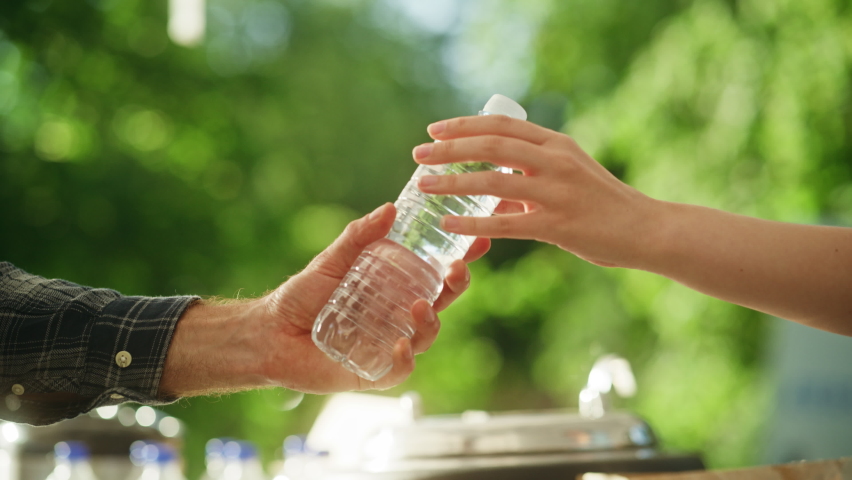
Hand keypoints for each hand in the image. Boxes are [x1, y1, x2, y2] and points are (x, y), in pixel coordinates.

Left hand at [159, 203, 489, 396]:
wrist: (270, 333)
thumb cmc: (302, 296)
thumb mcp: (332, 260)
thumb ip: (359, 236)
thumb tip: (389, 208)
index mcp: (394, 288)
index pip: (435, 273)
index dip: (459, 259)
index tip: (477, 242)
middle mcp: (397, 315)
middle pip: (440, 303)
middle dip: (457, 286)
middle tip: (457, 269)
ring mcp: (388, 343)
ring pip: (426, 336)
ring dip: (430, 322)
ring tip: (417, 306)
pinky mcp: (373, 371)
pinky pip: (400, 370)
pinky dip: (405, 360)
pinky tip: (401, 345)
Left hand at [412, 115, 658, 268]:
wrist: (644, 229)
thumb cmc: (602, 203)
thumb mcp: (568, 174)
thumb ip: (530, 173)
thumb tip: (489, 182)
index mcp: (556, 143)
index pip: (501, 125)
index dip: (464, 125)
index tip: (434, 130)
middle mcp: (555, 161)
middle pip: (491, 146)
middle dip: (449, 148)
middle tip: (418, 154)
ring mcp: (556, 192)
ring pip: (493, 181)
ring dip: (452, 182)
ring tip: (423, 185)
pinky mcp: (557, 225)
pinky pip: (505, 223)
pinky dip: (473, 224)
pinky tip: (448, 225)